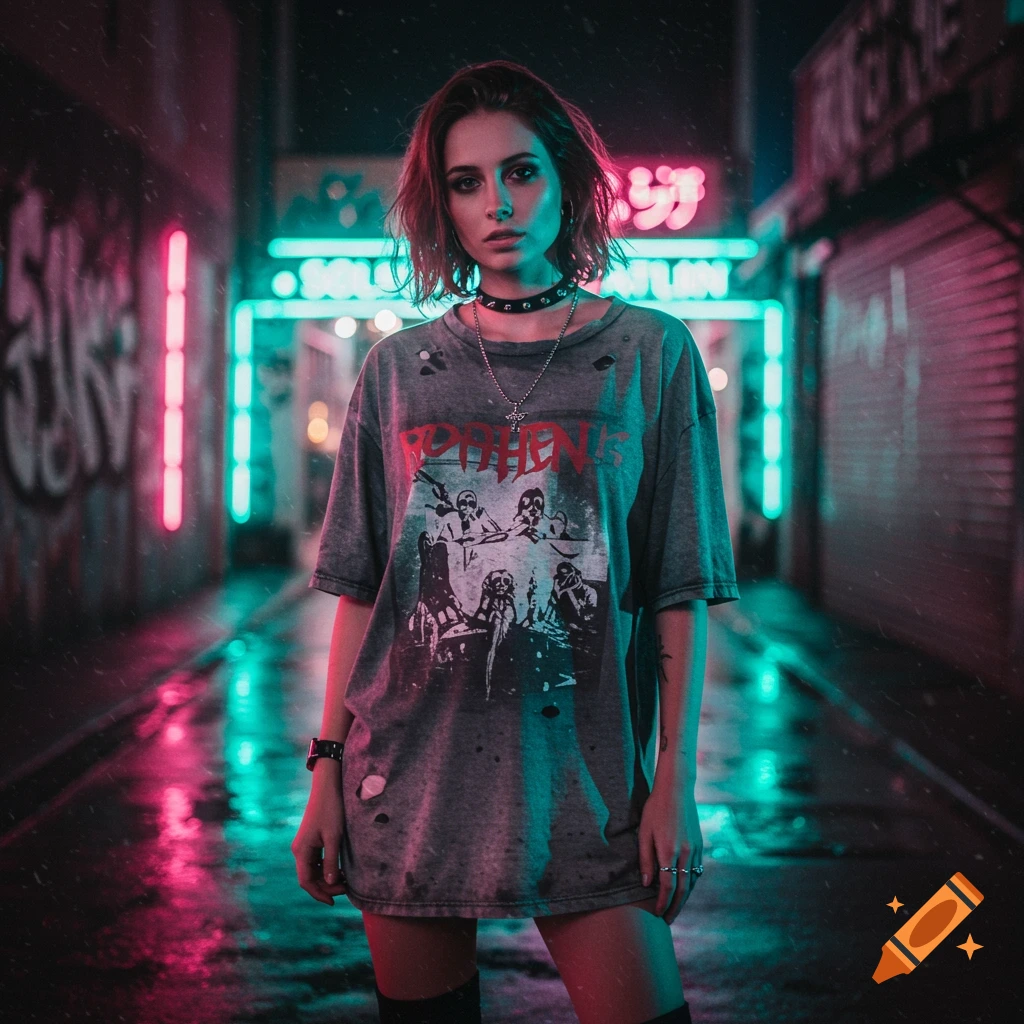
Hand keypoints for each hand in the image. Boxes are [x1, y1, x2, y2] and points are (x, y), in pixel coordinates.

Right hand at [291, 764, 348, 905]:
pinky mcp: (311, 839)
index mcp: (302, 850)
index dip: (319, 894)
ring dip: (327, 878)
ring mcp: (305, 844)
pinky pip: (316, 860)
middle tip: (346, 889)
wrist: (328, 786)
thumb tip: (330, 884)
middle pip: (309, 877)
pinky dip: (326, 868)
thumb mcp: (334, 836)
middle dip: (326, 886)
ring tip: (345, 880)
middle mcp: (300, 849)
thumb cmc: (332, 809)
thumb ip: (331, 860)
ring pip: (313, 870)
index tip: (334, 902)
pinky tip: (340, 869)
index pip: (306, 881)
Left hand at [637, 779, 702, 925]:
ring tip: (675, 908)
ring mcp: (695, 849)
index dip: (662, 903)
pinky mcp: (700, 844)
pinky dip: (691, 883)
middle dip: (675, 907)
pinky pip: (697, 870)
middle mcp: (685, 852)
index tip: (657, 914)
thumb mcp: (644, 832)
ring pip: (691, 881)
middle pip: (682, 889)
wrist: (676, 790)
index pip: (667, 886)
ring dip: (684, 898)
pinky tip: (685, 889)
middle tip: (667, 920)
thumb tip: (646, 884)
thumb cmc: (655, 809)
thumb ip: (645, 859)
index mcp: (669, 850)